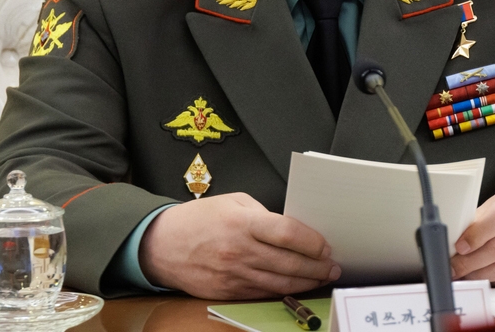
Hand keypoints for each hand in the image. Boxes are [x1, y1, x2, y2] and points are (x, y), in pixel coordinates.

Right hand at [138, 192, 340, 298]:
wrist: (160, 245)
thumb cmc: (199, 219)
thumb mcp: (233, 202)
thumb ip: (264, 214)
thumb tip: (292, 229)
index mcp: (243, 223)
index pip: (289, 234)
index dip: (313, 242)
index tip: (326, 246)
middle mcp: (240, 250)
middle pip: (290, 263)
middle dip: (317, 267)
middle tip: (333, 266)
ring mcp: (234, 274)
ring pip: (280, 283)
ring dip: (307, 282)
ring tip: (322, 277)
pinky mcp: (227, 291)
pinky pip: (263, 293)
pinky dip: (283, 291)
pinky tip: (296, 286)